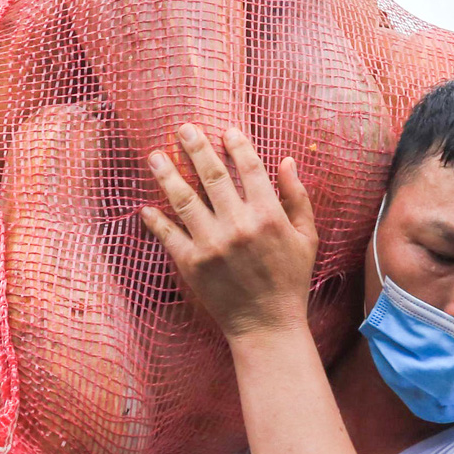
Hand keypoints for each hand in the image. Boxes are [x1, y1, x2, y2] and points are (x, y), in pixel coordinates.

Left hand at [141, 125, 317, 340]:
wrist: (267, 325)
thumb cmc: (290, 280)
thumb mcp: (305, 237)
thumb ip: (297, 197)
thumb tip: (286, 160)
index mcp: (268, 215)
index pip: (249, 168)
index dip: (236, 145)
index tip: (225, 130)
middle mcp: (238, 225)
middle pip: (211, 175)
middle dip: (195, 147)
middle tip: (183, 128)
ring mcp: (212, 244)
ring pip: (184, 199)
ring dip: (167, 174)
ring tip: (155, 155)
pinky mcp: (192, 264)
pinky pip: (168, 235)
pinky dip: (155, 219)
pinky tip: (147, 206)